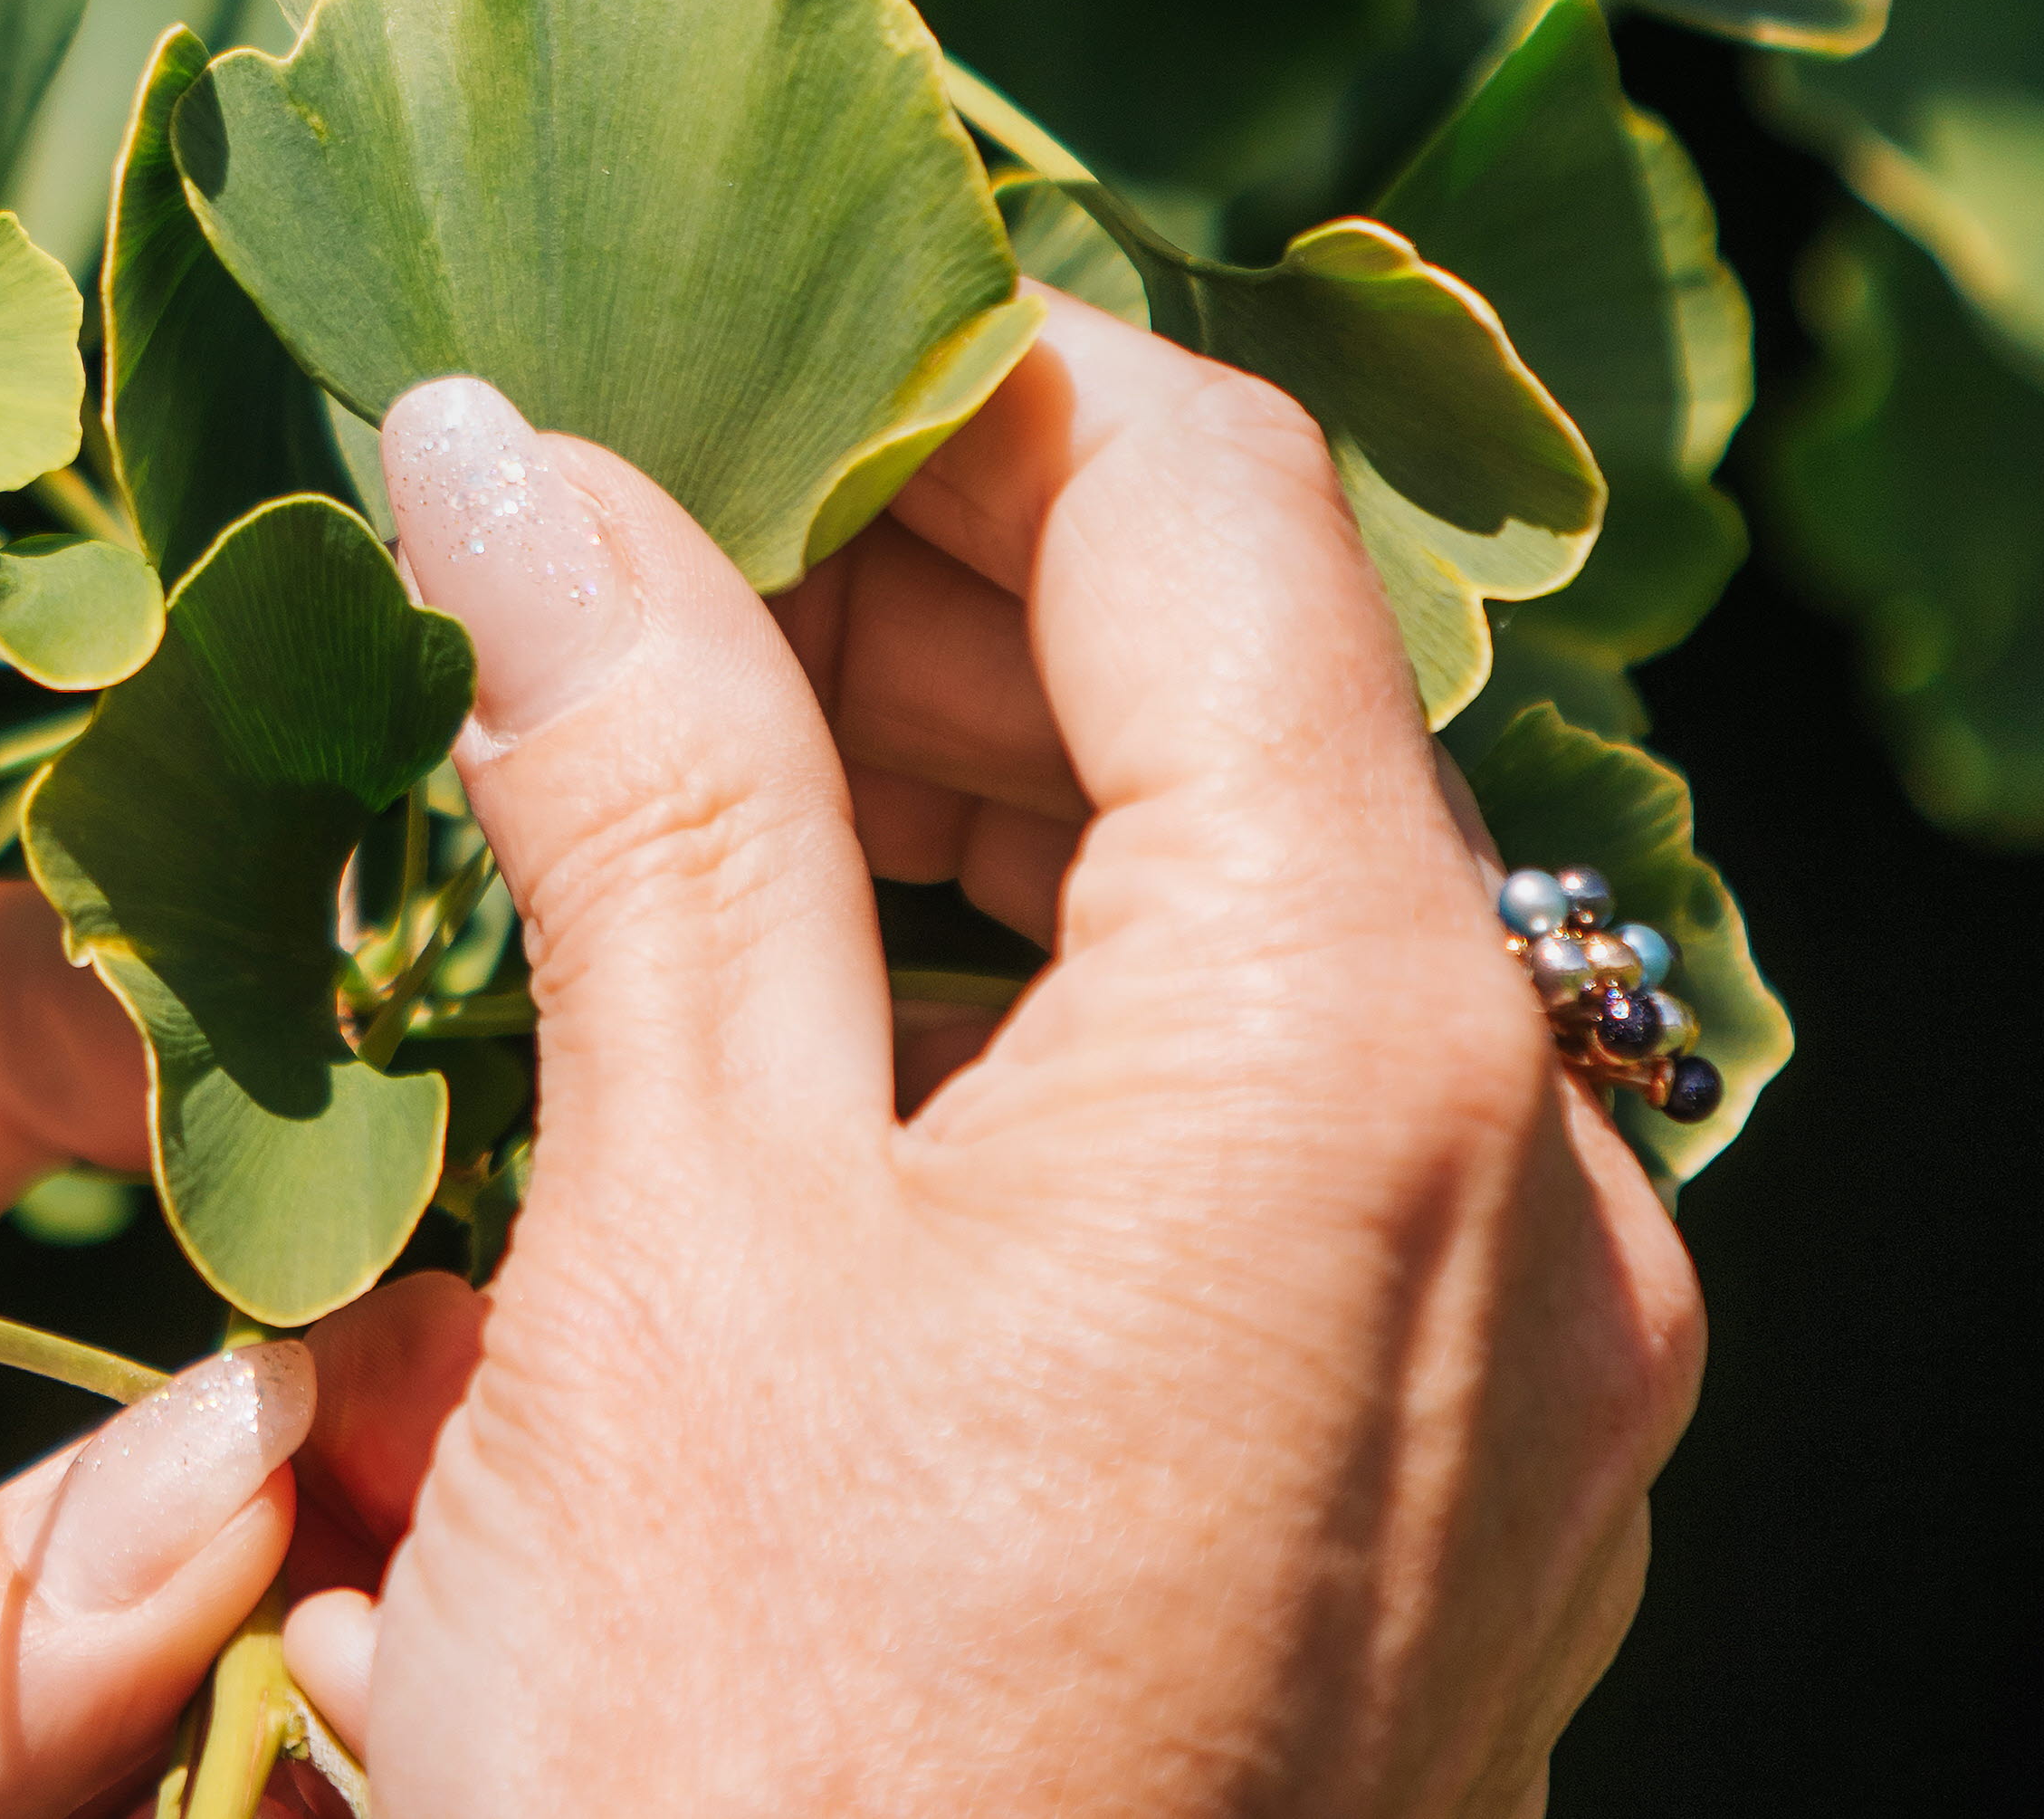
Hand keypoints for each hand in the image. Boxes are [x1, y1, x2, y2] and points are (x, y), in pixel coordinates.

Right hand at [283, 291, 1705, 1816]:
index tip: (685, 365)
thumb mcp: (676, 1222)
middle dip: (918, 604)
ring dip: (975, 825)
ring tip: (676, 807)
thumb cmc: (769, 1770)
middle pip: (1245, 720)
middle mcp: (1537, 1190)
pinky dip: (1050, 1045)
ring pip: (1263, 942)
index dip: (937, 371)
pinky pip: (1277, 1160)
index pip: (1201, 504)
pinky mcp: (1437, 1517)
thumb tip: (506, 453)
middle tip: (618, 577)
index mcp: (1381, 1046)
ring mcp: (1518, 1378)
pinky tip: (815, 1074)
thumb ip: (639, 780)